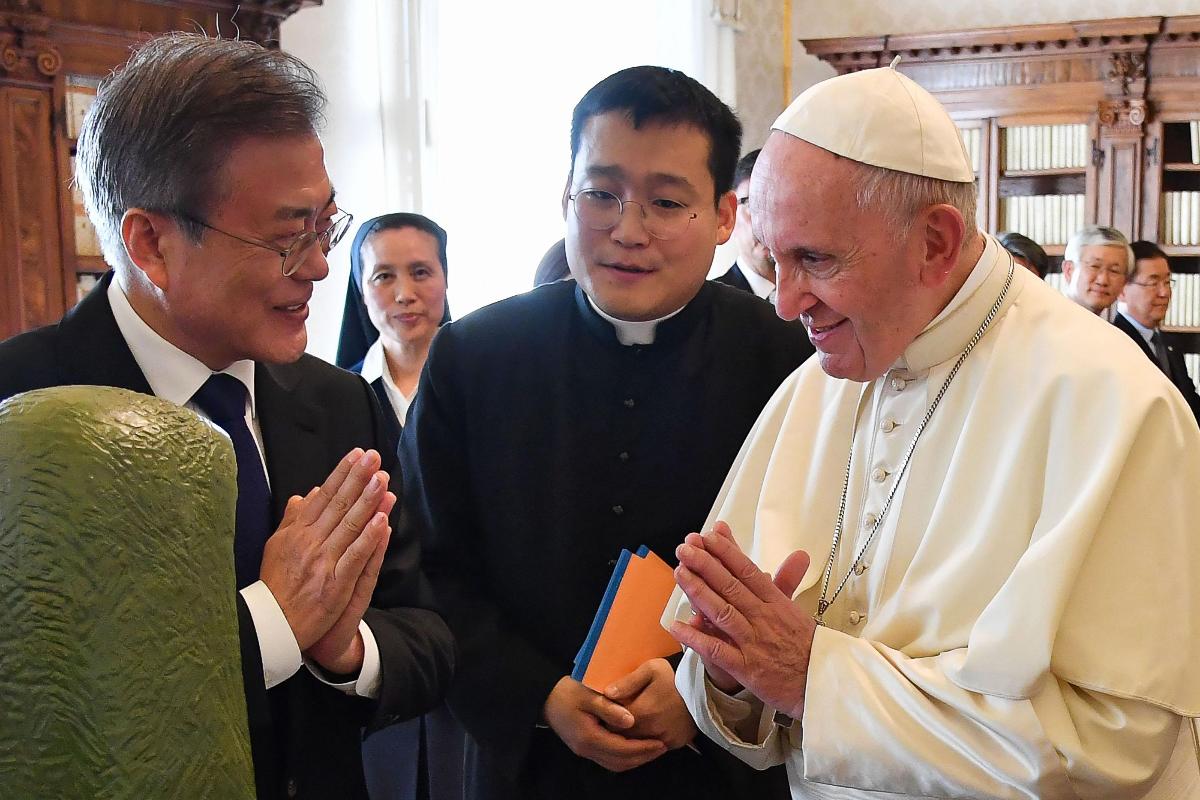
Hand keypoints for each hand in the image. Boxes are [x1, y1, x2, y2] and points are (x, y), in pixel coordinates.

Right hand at [259, 448, 394, 651]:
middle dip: (358, 478)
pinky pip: (354, 557)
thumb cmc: (276, 585)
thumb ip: (293, 519)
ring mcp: (323, 562)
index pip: (324, 497)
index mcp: (297, 532)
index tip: (357, 455)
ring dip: (367, 501)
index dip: (342, 474)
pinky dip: (368, 538)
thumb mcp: (277, 546)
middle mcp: (310, 543)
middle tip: (374, 456)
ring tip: (382, 479)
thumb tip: (307, 494)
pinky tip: (381, 520)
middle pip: (338, 505)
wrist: (271, 626)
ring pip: (349, 526)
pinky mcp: (335, 584)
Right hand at [542, 676, 666, 771]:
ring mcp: (584, 750)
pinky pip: (608, 760)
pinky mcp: (583, 747)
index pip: (622, 749)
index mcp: (589, 737)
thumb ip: (609, 708)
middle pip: (620, 761)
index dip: (643, 748)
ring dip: (635, 759)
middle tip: (663, 747)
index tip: (661, 742)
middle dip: (643, 756)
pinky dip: (624, 758)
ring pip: (615, 764)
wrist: (544, 697)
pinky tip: (635, 748)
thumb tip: (631, 721)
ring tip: (653, 749)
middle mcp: (587, 749)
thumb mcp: (588, 694)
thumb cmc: (566, 691)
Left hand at [603, 658, 695, 749]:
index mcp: (642, 712)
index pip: (612, 723)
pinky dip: (645, 742)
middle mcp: (651, 730)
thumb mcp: (651, 669)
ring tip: (626, 723)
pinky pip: (651, 748)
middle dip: (615, 728)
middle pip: (622, 736)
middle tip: (612, 718)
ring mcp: (663, 740)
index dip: (606, 717)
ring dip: (629, 737)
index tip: (604, 710)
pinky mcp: (673, 744)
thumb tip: (607, 694)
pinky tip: (644, 728)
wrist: (704, 688)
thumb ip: (628, 682)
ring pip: (635, 745)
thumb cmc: (674, 676)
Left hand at [669, 521, 813, 720]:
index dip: (727, 553)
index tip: (709, 536)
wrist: (823, 686)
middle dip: (706, 564)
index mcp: (777, 603)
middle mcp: (764, 618)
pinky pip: (716, 650)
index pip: (748, 572)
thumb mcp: (798, 611)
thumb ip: (788, 582)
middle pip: (731, 586)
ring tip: (680, 572)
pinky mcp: (746, 668)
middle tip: (685, 547)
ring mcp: (754, 642)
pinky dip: (696, 637)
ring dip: (698, 591)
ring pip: (722, 612)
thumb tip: (799, 553)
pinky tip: (677, 625)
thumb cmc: (809, 649)